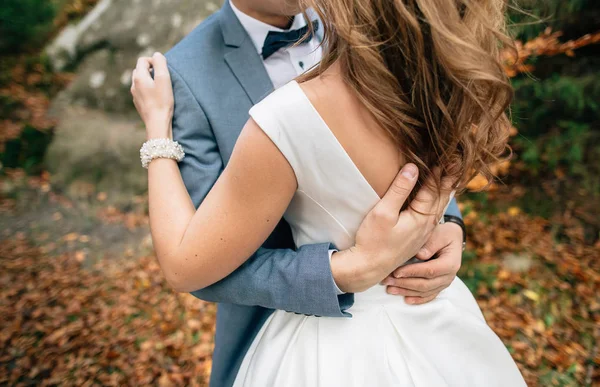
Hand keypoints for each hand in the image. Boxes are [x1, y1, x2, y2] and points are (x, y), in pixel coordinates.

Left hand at [131, 52, 174, 139]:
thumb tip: (157, 55)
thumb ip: (160, 63)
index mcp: (139, 77)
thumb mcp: (164, 79)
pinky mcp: (138, 104)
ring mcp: (135, 95)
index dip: (154, 61)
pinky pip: (141, 91)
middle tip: (162, 77)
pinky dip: (148, 89)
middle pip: (140, 69)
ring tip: (160, 87)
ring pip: (140, 81)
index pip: (143, 60)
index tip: (163, 69)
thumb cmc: (162, 101)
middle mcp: (134, 85)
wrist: (157, 123)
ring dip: (149, 79)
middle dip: (151, 69)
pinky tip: (156, 97)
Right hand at [331, 164, 452, 292]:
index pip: (432, 190)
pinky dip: (437, 204)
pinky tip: (436, 202)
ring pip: (438, 208)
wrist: (368, 268)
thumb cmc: (373, 241)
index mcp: (420, 218)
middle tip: (457, 164)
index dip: (439, 173)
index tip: (449, 158)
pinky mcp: (416, 239)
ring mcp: (422, 234)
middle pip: (440, 199)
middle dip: (448, 181)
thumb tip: (413, 169)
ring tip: (451, 179)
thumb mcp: (383, 213)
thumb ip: (399, 190)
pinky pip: (432, 216)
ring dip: (444, 192)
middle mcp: (426, 226)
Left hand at [381, 222, 462, 303]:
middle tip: (387, 281)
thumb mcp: (439, 234)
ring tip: (390, 289)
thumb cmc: (443, 235)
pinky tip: (405, 299)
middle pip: (425, 284)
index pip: (430, 270)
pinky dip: (417, 299)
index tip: (396, 272)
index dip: (412, 272)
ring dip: (406, 291)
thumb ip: (430, 243)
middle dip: (404, 283)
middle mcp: (448, 276)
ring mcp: (444, 283)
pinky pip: (428, 296)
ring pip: (424, 291)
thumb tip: (420, 255)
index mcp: (450, 263)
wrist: (452, 240)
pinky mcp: (439, 286)